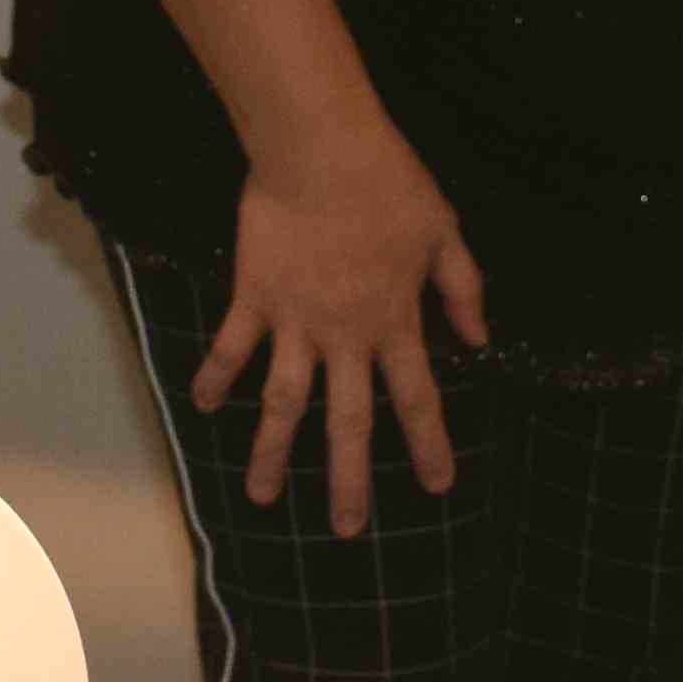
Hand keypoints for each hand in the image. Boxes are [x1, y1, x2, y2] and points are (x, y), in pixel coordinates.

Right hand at [204, 125, 490, 535]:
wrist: (321, 150)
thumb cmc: (389, 184)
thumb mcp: (444, 232)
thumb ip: (463, 288)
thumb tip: (479, 338)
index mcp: (394, 322)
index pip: (419, 398)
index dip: (431, 444)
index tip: (439, 487)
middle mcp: (344, 336)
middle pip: (349, 421)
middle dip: (351, 480)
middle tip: (348, 531)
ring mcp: (294, 322)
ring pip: (283, 402)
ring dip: (272, 452)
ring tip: (263, 498)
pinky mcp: (254, 298)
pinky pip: (231, 347)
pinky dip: (217, 378)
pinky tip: (204, 408)